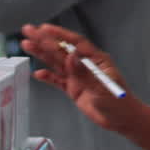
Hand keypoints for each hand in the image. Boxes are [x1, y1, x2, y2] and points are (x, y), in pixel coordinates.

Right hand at [19, 23, 141, 133]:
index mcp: (97, 60)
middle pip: (62, 50)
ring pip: (57, 63)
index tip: (44, 28)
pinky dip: (47, 77)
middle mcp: (86, 66)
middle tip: (28, 30)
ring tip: (26, 44)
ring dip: (42, 54)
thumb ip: (85, 73)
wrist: (123, 120)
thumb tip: (71, 56)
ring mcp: (79, 77)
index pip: (76, 43)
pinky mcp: (74, 89)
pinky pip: (58, 81)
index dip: (60, 34)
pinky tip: (37, 73)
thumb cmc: (120, 102)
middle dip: (45, 40)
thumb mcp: (102, 87)